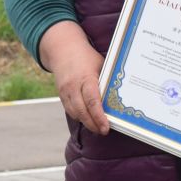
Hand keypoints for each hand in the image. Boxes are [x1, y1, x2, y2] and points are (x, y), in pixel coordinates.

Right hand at [38, 20, 108, 134]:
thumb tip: (119, 98)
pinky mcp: (60, 94)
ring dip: (86, 122)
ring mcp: (65, 91)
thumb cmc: (87, 57)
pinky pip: (69, 110)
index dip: (99, 117)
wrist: (63, 49)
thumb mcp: (100, 65)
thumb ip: (106, 81)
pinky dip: (79, 116)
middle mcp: (73, 86)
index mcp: (86, 77)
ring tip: (97, 127)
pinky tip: (87, 119)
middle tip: (103, 131)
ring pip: (74, 113)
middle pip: (82, 111)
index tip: (106, 128)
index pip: (92, 101)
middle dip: (93, 124)